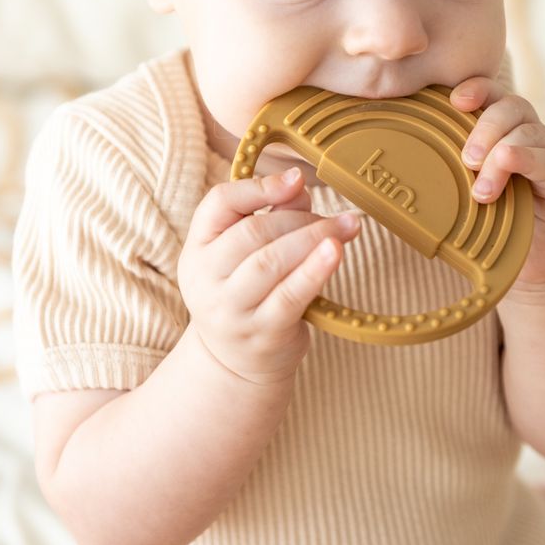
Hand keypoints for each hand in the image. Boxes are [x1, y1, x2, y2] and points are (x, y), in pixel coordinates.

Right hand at [178, 168, 359, 385]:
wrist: (235, 364)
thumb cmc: (247, 294)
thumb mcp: (244, 254)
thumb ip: (272, 214)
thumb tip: (298, 185)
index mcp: (197, 249)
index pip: (218, 204)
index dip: (259, 187)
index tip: (297, 180)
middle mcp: (205, 279)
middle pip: (252, 232)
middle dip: (299, 218)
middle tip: (335, 218)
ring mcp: (231, 309)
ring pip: (271, 261)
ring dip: (313, 238)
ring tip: (346, 228)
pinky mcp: (262, 332)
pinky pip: (290, 295)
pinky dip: (315, 271)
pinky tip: (336, 253)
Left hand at [451, 78, 544, 288]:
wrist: (537, 261)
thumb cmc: (495, 223)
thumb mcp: (465, 193)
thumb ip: (445, 173)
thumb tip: (398, 171)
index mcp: (502, 130)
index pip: (491, 94)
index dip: (475, 89)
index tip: (454, 101)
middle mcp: (529, 134)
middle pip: (510, 107)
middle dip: (484, 128)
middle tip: (466, 159)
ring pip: (527, 133)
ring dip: (498, 157)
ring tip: (481, 191)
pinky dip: (526, 159)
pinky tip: (509, 165)